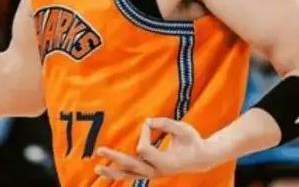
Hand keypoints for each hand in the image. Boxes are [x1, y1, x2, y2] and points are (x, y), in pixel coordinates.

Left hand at [95, 118, 215, 180]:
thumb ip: (166, 123)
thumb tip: (147, 121)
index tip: (148, 123)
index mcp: (165, 162)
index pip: (143, 148)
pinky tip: (106, 172)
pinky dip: (118, 173)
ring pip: (129, 175)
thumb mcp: (183, 129)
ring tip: (97, 168)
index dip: (143, 133)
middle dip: (114, 158)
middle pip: (131, 165)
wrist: (201, 159)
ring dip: (112, 172)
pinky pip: (131, 175)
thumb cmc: (193, 141)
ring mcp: (152, 174)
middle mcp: (156, 171)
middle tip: (99, 149)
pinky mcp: (150, 173)